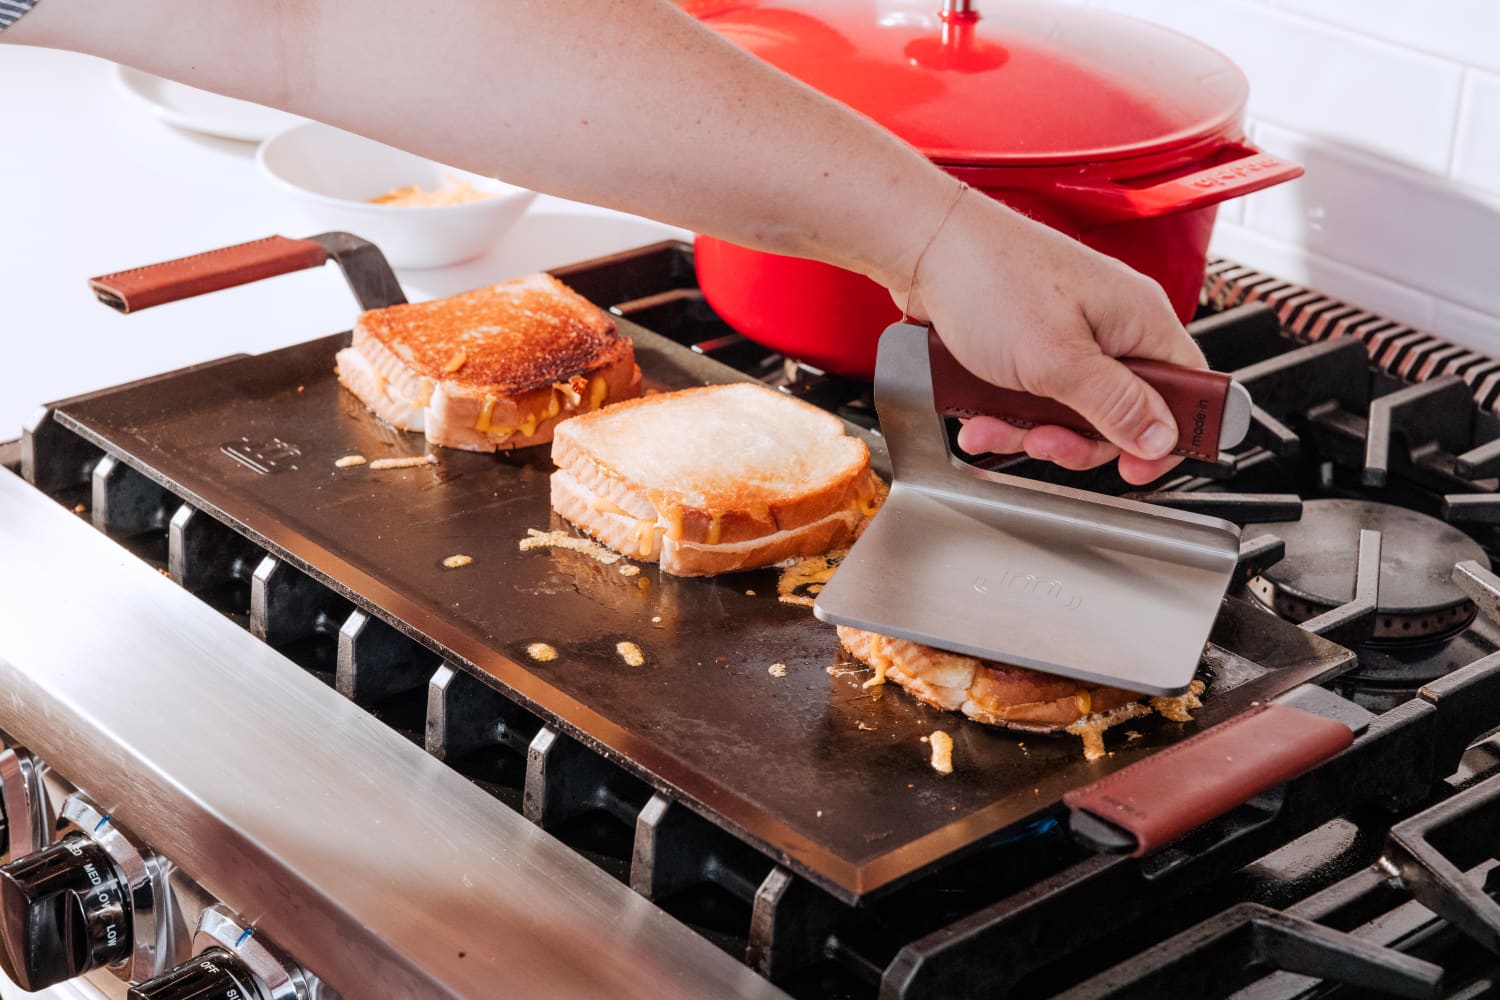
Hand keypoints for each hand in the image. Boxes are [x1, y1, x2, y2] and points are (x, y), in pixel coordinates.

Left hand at [893, 186, 1206, 485]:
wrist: (925, 246)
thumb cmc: (990, 280)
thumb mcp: (1057, 360)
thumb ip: (1115, 404)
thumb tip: (1162, 438)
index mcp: (1140, 319)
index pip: (1188, 389)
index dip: (1169, 436)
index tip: (1136, 470)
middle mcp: (1113, 325)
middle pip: (1124, 412)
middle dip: (1079, 439)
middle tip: (1046, 443)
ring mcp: (1072, 334)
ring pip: (1073, 411)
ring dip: (1032, 430)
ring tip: (996, 427)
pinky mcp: (1034, 343)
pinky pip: (1036, 396)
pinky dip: (1008, 414)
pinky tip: (980, 417)